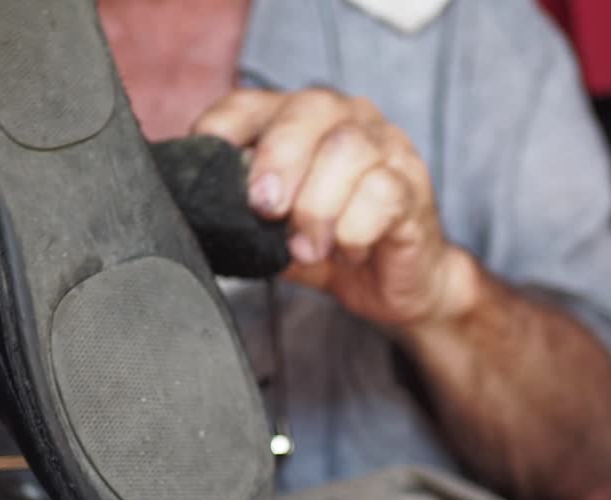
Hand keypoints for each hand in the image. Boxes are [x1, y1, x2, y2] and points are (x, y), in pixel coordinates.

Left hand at [193, 88, 477, 331]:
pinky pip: (383, 193)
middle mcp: (346, 120)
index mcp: (301, 121)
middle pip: (309, 111)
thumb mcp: (273, 231)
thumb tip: (199, 215)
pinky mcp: (412, 186)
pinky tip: (347, 252)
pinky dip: (355, 228)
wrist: (394, 285)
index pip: (253, 102)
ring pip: (348, 150)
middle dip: (279, 159)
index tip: (207, 157)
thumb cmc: (330, 248)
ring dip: (318, 205)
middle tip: (265, 208)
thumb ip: (242, 214)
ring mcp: (385, 148)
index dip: (225, 125)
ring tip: (306, 248)